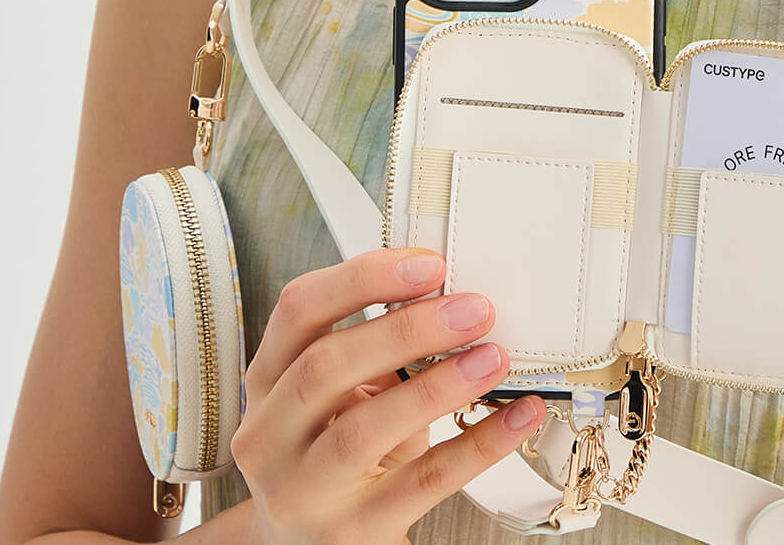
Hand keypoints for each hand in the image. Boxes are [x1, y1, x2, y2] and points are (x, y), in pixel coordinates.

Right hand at [231, 245, 544, 544]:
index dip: (364, 278)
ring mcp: (304, 492)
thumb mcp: (336, 393)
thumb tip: (453, 297)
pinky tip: (515, 417)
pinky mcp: (350, 535)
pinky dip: (476, 445)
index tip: (429, 265)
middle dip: (408, 329)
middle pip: (326, 367)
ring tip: (491, 357)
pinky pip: (422, 483)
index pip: (298, 309)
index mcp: (268, 381)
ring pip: (363, 431)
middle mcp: (270, 437)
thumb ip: (372, 345)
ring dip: (437, 386)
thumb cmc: (334, 453)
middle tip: (472, 309)